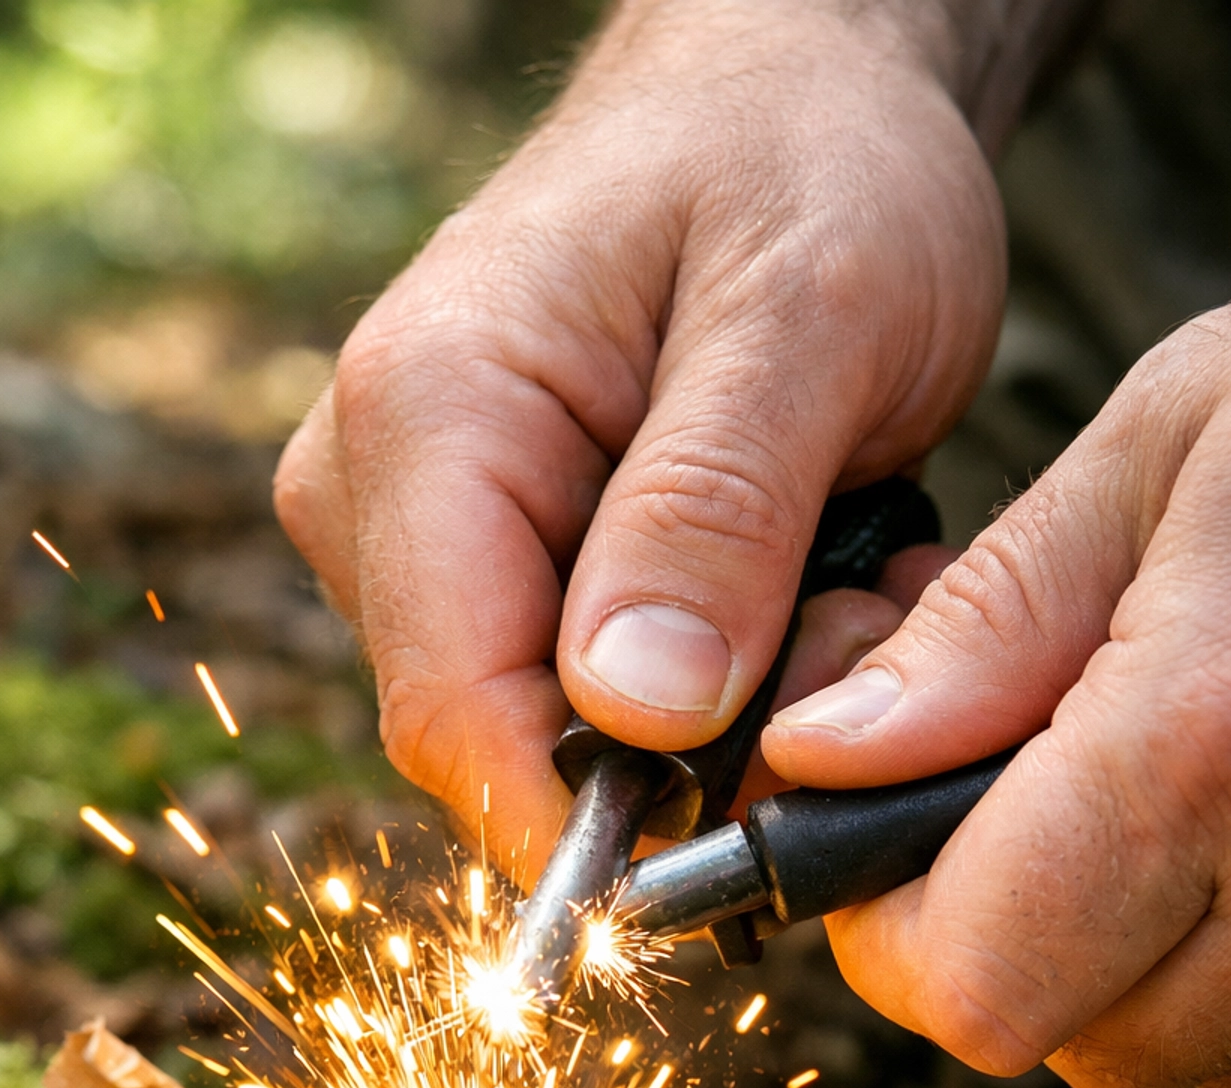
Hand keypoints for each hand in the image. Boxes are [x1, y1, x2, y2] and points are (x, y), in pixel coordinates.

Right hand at [275, 0, 1005, 880]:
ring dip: (719, 714)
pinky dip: (710, 682)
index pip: (454, 709)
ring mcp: (416, 539)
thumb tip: (632, 717)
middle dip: (687, 753)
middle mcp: (378, 492)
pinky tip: (794, 584)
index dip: (579, 825)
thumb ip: (715, 510)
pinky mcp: (478, 571)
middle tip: (852, 628)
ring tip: (839, 575)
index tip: (734, 851)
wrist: (783, 94)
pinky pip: (581, 702)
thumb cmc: (799, 160)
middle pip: (499, 739)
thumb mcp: (807, 313)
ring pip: (553, 735)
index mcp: (426, 416)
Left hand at [763, 302, 1230, 1087]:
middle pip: (1069, 1042)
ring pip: (1170, 1051)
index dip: (891, 929)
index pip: (975, 984)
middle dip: (1001, 934)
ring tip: (1147, 781)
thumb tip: (827, 761)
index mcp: (1214, 740)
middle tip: (1023, 783)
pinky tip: (1225, 821)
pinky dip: (1215, 955)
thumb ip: (984, 624)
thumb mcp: (1164, 453)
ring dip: (1114, 953)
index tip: (883, 828)